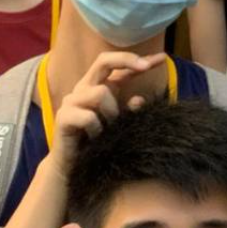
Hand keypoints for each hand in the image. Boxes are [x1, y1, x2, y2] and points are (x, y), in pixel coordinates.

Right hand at [50, 53, 163, 172]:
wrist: (73, 168)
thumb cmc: (98, 143)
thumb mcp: (120, 123)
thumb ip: (130, 109)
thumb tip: (140, 100)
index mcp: (98, 86)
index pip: (119, 66)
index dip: (139, 60)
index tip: (162, 58)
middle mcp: (84, 88)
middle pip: (103, 60)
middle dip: (126, 60)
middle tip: (145, 68)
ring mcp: (72, 101)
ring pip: (100, 92)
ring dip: (112, 112)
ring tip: (110, 128)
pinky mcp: (64, 117)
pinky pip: (89, 116)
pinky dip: (97, 128)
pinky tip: (96, 138)